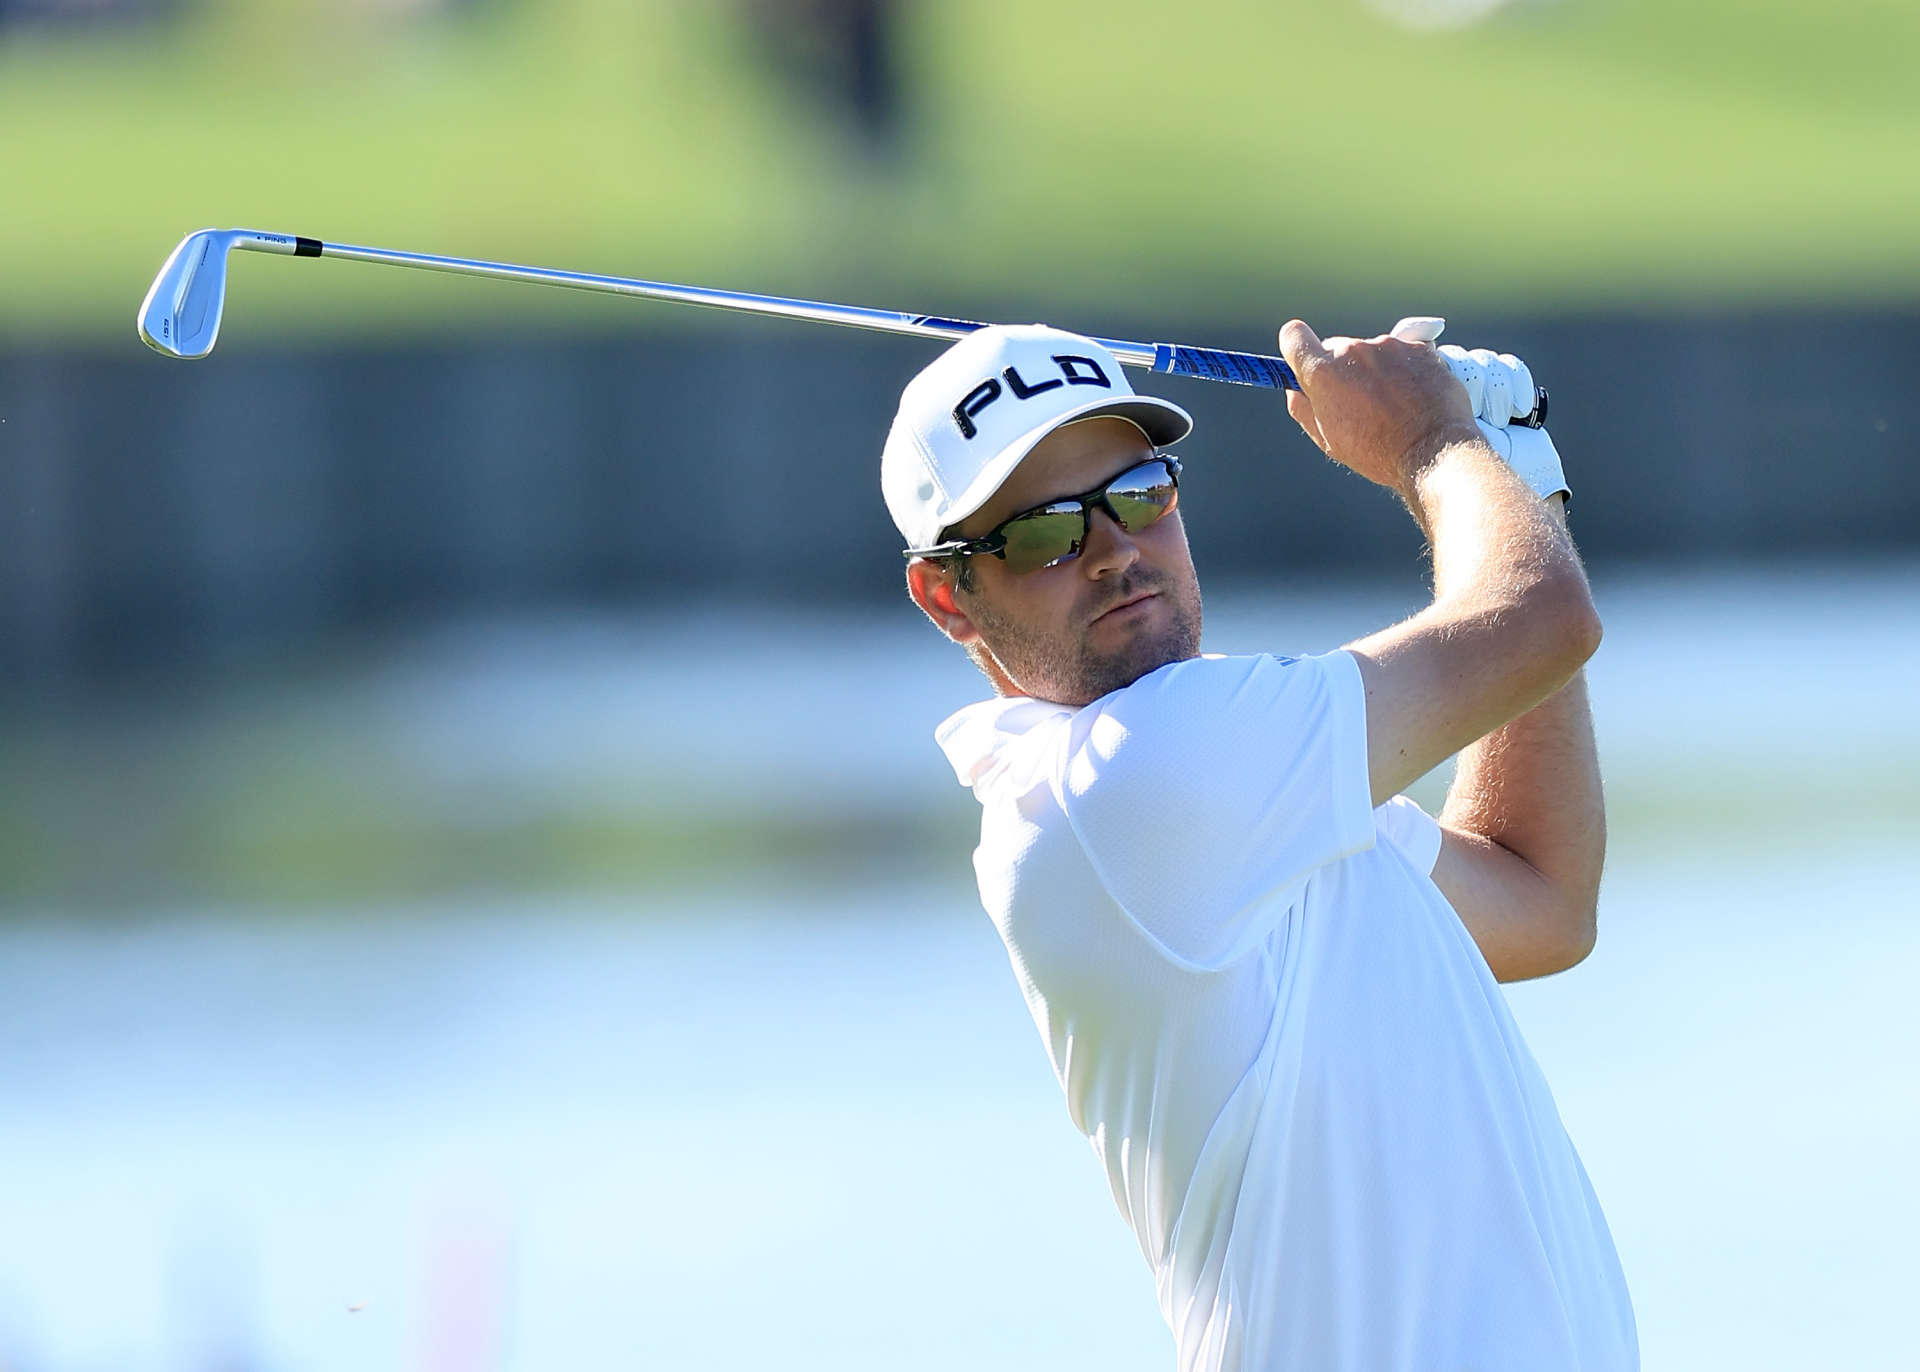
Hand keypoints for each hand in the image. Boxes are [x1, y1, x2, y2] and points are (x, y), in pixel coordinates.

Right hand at [1278, 318, 1480, 495]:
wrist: (1434, 450)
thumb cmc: (1377, 452)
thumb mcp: (1328, 439)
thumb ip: (1303, 408)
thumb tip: (1295, 389)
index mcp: (1323, 373)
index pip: (1294, 337)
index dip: (1297, 348)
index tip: (1305, 361)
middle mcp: (1353, 350)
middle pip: (1337, 349)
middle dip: (1342, 369)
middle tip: (1357, 401)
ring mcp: (1389, 346)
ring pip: (1372, 352)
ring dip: (1376, 370)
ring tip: (1392, 405)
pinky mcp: (1418, 348)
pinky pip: (1402, 354)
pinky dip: (1404, 370)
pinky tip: (1412, 397)